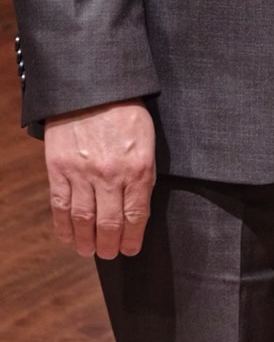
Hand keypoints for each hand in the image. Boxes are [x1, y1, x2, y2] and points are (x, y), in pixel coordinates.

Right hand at [44, 101, 155, 257]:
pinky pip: (60, 206)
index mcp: (139, 167)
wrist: (93, 87)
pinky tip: (68, 237)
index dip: (133, 237)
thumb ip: (143, 173)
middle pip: (110, 223)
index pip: (136, 215)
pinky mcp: (59, 170)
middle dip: (110, 245)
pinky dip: (63, 226)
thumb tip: (139, 205)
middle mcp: (111, 175)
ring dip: (86, 241)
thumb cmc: (126, 110)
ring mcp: (82, 174)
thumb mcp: (147, 139)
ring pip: (84, 219)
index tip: (131, 249)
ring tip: (89, 250)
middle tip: (110, 254)